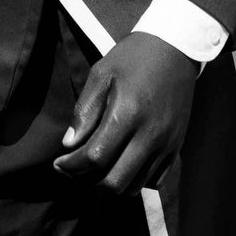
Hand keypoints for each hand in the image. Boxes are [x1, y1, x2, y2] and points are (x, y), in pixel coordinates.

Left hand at [53, 32, 198, 193]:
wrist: (175, 49)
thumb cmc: (133, 58)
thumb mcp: (102, 74)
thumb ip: (85, 111)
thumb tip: (69, 145)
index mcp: (127, 113)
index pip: (95, 157)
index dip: (72, 167)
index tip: (58, 163)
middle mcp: (150, 134)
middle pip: (115, 181)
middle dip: (88, 181)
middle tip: (74, 170)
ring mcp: (166, 144)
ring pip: (134, 186)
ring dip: (111, 183)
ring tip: (95, 169)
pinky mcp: (176, 147)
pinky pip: (154, 181)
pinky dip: (134, 180)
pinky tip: (121, 164)